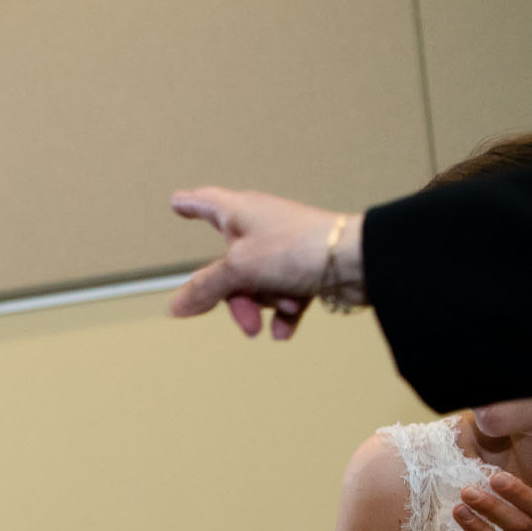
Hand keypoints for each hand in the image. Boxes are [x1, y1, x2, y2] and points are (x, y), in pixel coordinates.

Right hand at [168, 188, 362, 340]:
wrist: (355, 262)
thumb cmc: (296, 248)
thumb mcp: (238, 269)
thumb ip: (205, 288)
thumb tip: (176, 306)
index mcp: (240, 212)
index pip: (206, 203)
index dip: (189, 204)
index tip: (177, 201)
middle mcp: (260, 227)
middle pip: (227, 266)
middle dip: (234, 297)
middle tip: (246, 320)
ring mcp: (283, 249)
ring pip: (255, 285)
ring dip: (263, 304)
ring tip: (280, 311)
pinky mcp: (305, 269)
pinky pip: (281, 296)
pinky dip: (282, 313)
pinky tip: (284, 329)